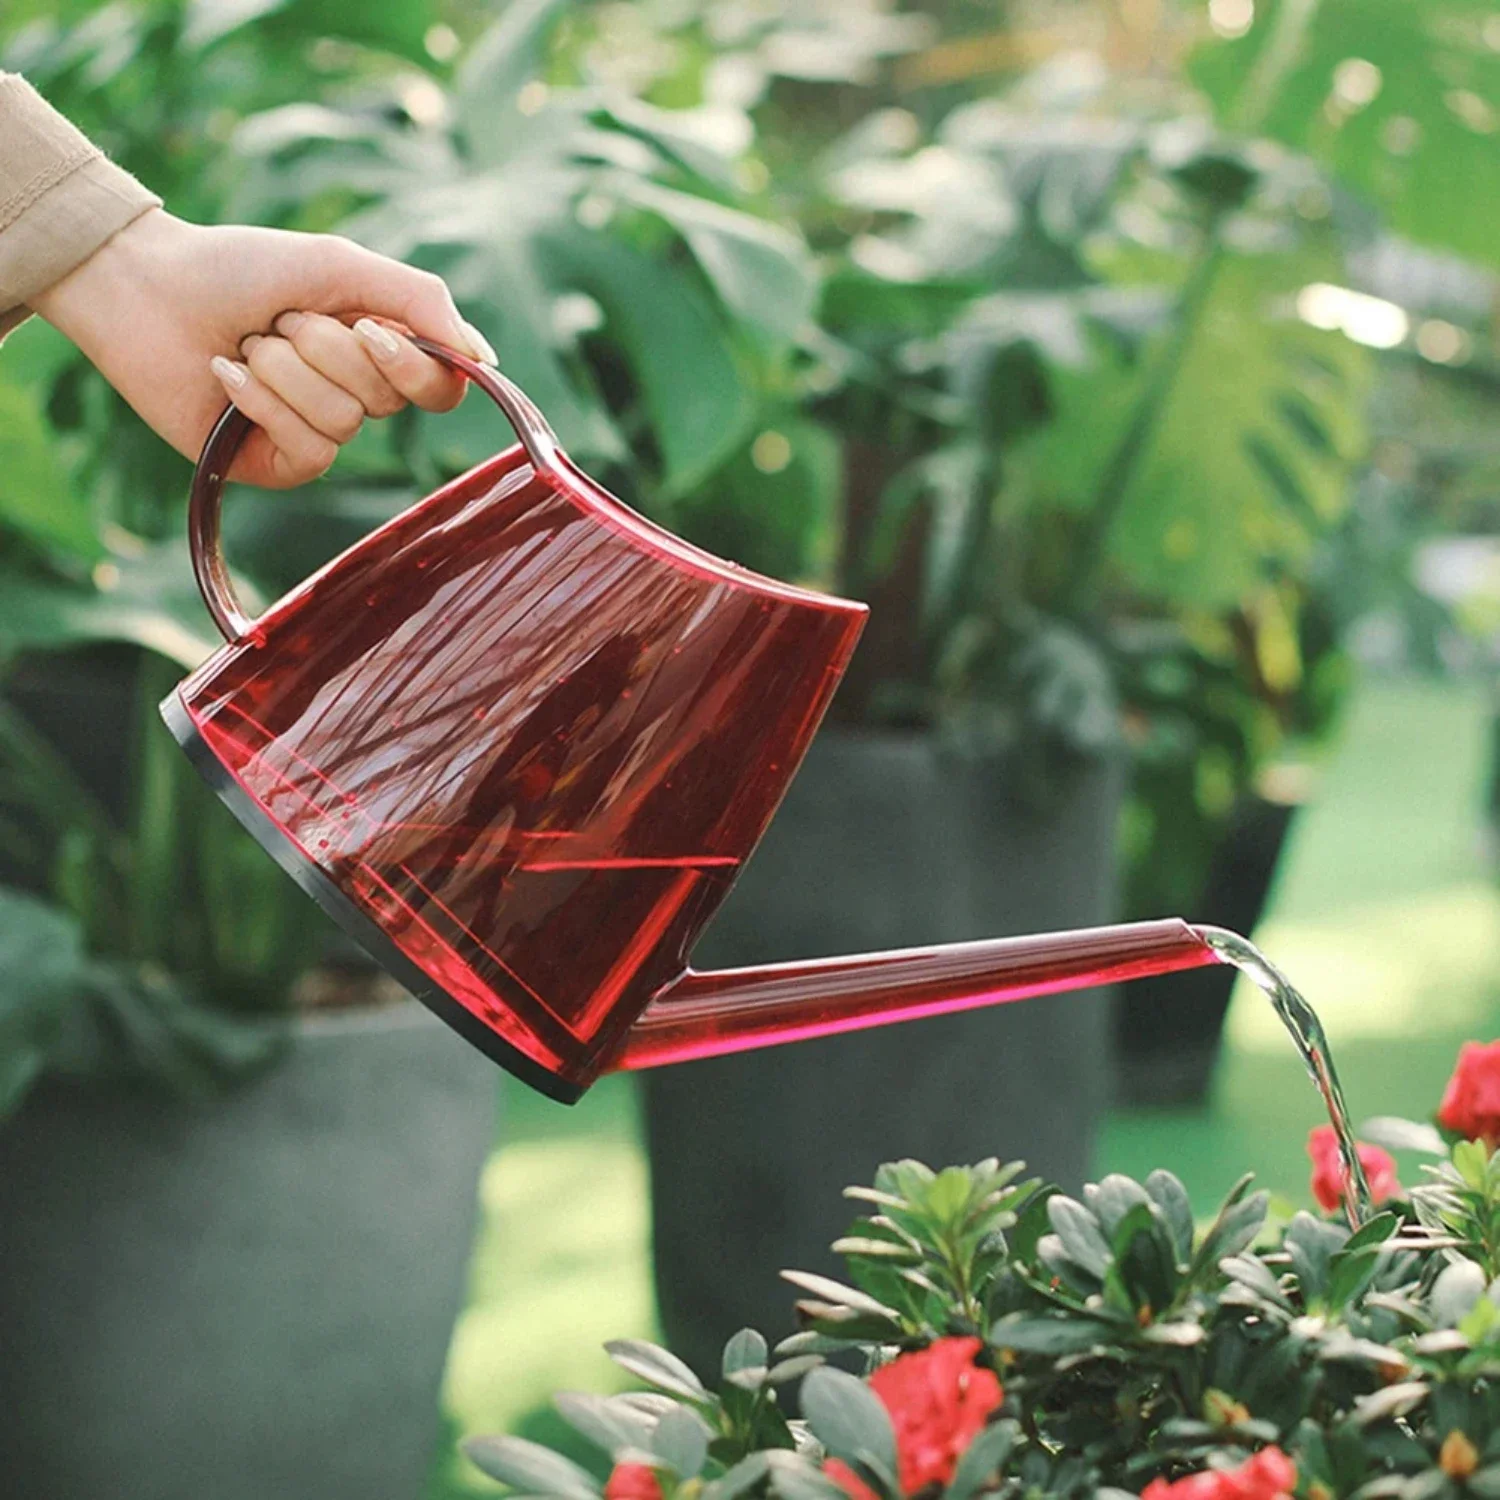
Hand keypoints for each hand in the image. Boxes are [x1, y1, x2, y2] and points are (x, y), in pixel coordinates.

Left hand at [30, 208, 496, 487]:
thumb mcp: (341, 266)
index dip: (416, 368)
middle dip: (328, 348)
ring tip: (248, 344)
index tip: (374, 332)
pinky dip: (262, 403)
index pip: (441, 388)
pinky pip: (308, 450)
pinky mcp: (277, 463)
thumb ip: (420, 300)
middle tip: (283, 320)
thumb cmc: (240, 269)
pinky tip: (225, 375)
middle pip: (387, 400)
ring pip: (343, 422)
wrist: (146, 287)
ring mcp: (317, 433)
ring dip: (286, 370)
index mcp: (381, 350)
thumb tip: (485, 360)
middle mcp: (357, 396)